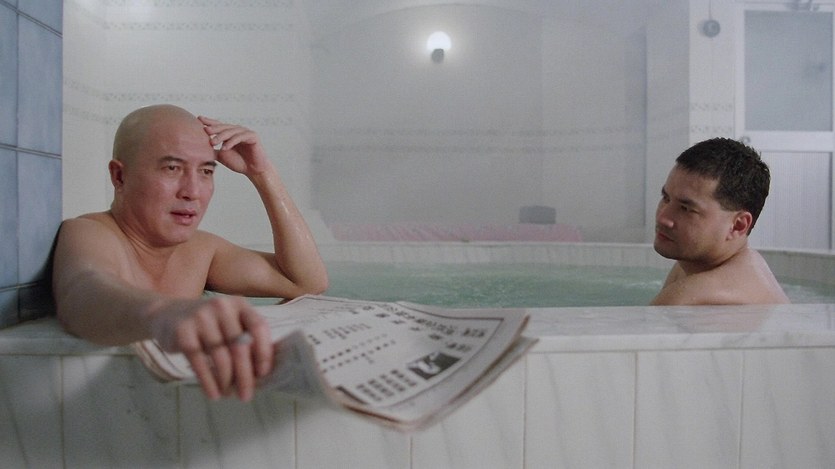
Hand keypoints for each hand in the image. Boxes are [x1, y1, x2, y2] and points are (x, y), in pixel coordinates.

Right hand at [147, 295, 274, 400]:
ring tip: (228, 394)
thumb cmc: (207, 324)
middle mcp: (222, 307)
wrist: (166, 314)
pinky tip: (213, 394)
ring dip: (226, 381)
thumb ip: (245, 338)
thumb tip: (260, 374)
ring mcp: (201, 318)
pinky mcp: (183, 332)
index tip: (263, 374)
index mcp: (239, 304)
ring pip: (221, 357)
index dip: (263, 353)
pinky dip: (208, 382)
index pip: (259, 327)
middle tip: (246, 396)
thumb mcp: (229, 323)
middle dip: (245, 376)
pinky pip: (200, 362)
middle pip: (240, 347)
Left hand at [198, 116, 271, 176]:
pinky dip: (232, 142)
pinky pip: (240, 137)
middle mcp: (238, 130)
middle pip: (224, 127)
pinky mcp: (253, 136)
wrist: (254, 171)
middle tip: (205, 131)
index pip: (219, 125)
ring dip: (221, 136)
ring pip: (231, 131)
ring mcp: (246, 132)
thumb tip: (198, 147)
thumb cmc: (239, 163)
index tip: (198, 119)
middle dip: (214, 128)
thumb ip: (213, 150)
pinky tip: (224, 147)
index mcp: (230, 133)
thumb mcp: (221, 155)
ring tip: (213, 142)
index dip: (209, 122)